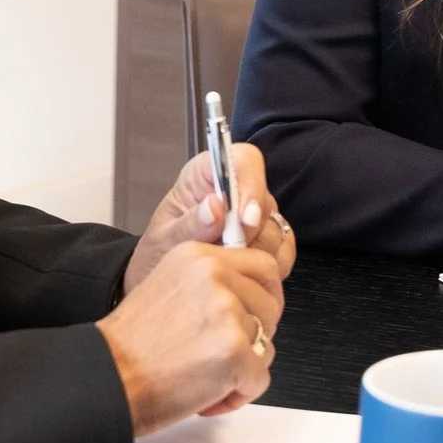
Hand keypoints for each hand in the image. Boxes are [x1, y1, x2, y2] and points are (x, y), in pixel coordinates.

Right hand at [96, 241, 284, 434]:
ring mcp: (227, 312)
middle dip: (257, 335)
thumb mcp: (170, 287)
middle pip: (272, 305)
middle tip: (225, 354)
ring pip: (267, 344)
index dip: (265, 296)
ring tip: (207, 378)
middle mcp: (215, 276)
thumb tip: (249, 297)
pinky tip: (208, 396)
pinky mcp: (235, 351)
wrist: (106, 378)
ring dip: (244, 369)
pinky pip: (260, 378)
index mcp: (199, 257)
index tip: (254, 316)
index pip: (264, 265)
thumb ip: (210, 284)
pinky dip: (239, 395)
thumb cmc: (130, 347)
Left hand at [124, 143, 297, 293]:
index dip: (250, 185)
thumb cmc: (159, 254)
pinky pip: (283, 249)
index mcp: (205, 174)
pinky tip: (247, 273)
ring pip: (275, 227)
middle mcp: (235, 189)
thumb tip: (215, 207)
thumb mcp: (165, 240)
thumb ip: (190, 224)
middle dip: (250, 232)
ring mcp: (254, 214)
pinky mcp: (265, 239)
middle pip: (264, 198)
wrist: (162, 282)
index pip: (243, 160)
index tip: (245, 220)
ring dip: (257, 253)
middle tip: (227, 255)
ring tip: (228, 268)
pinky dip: (271, 265)